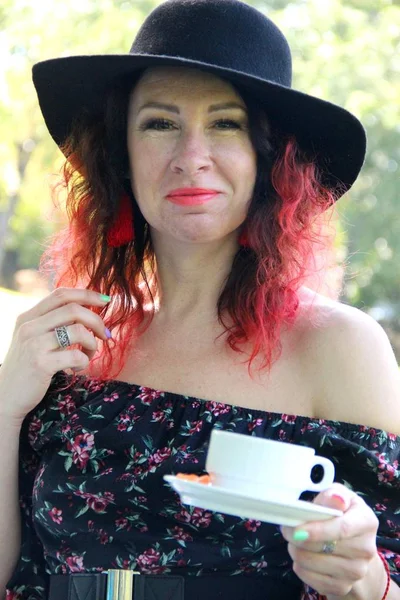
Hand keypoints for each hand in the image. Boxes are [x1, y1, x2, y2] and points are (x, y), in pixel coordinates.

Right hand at [0, 287, 111, 423]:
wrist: (5, 397)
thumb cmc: (26, 368)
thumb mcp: (33, 339)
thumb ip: (52, 323)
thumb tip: (85, 310)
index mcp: (28, 317)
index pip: (61, 294)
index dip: (87, 294)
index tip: (105, 301)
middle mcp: (29, 327)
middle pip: (74, 309)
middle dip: (97, 321)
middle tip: (104, 335)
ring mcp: (34, 344)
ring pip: (79, 331)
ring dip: (92, 343)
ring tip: (88, 354)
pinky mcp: (41, 364)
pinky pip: (76, 356)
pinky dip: (84, 362)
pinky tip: (76, 369)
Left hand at [280, 483, 386, 597]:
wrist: (353, 545)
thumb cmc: (341, 513)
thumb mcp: (337, 496)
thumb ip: (332, 496)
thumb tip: (335, 499)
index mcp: (366, 521)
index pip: (342, 528)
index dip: (318, 530)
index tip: (297, 530)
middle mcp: (366, 549)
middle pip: (326, 547)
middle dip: (300, 539)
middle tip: (287, 530)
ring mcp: (357, 571)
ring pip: (317, 565)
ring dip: (298, 553)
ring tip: (294, 542)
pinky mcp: (344, 587)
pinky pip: (315, 581)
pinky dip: (302, 568)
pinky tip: (301, 557)